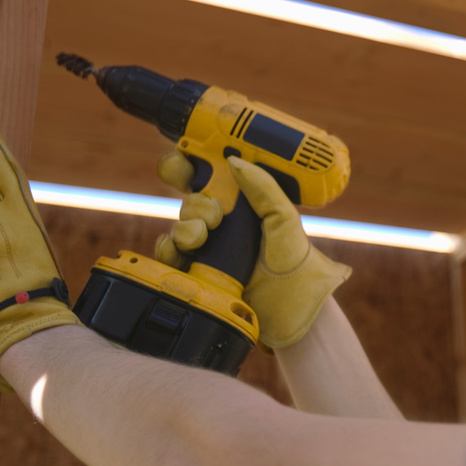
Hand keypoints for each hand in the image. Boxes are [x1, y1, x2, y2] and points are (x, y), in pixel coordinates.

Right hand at [155, 151, 350, 348]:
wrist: (292, 311)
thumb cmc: (296, 265)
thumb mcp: (286, 220)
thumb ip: (265, 188)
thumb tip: (234, 160)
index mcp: (244, 204)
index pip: (211, 174)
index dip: (193, 161)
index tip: (187, 154)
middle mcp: (223, 223)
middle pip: (189, 197)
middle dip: (194, 201)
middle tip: (214, 215)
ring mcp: (207, 248)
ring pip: (179, 225)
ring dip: (187, 227)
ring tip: (205, 237)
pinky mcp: (194, 273)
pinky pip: (168, 254)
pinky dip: (170, 250)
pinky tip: (184, 254)